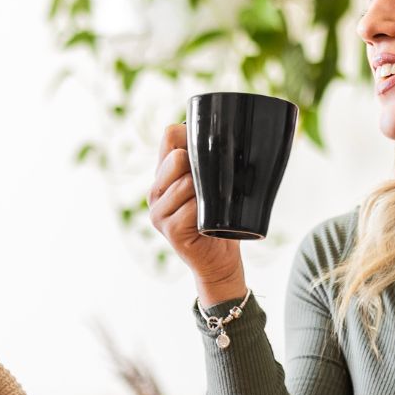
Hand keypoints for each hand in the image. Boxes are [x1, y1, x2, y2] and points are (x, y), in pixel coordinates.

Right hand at [148, 123, 246, 306]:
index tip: (211, 148)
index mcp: (164, 175)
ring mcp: (158, 212)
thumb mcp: (214, 187)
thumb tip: (239, 132)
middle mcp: (155, 191)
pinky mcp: (169, 230)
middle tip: (218, 183)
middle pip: (177, 157)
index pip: (170, 136)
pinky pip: (190, 208)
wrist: (219, 261)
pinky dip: (206, 211)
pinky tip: (210, 219)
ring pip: (185, 183)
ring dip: (207, 191)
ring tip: (215, 204)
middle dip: (203, 165)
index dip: (191, 135)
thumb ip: (212, 164)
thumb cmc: (221, 221)